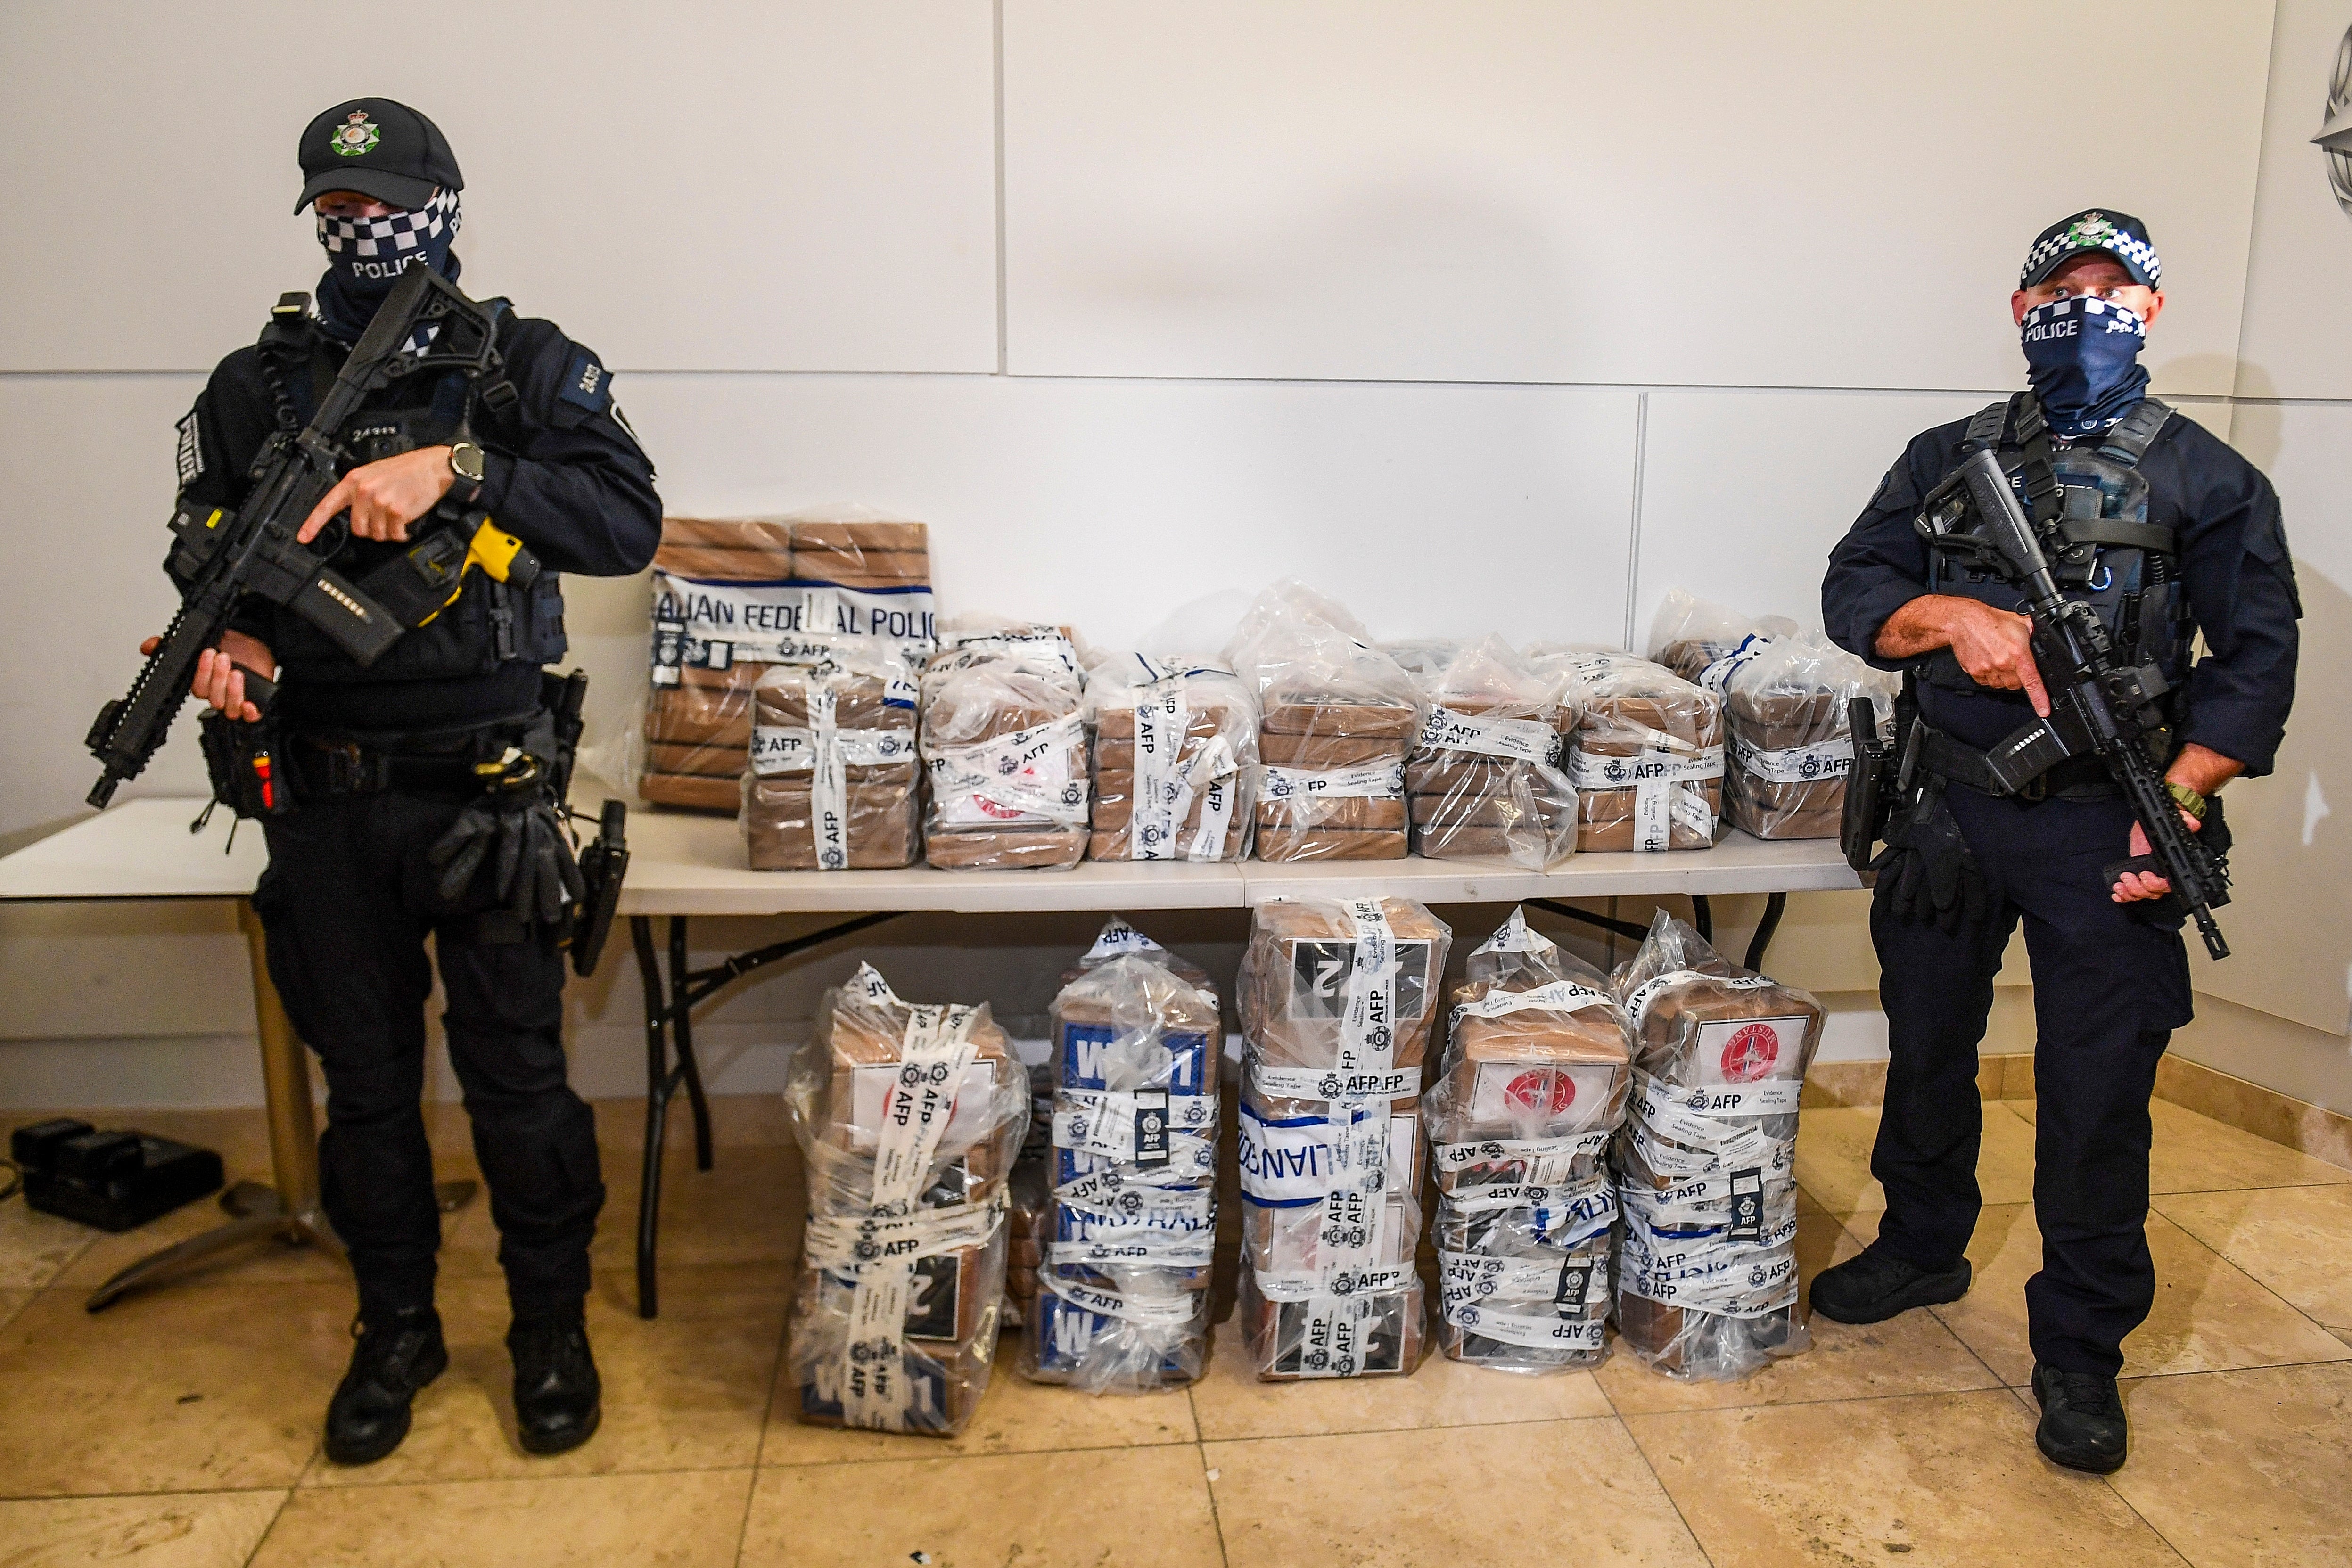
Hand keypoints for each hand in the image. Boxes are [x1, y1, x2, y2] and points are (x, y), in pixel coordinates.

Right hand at [141, 629, 274, 722]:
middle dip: (217, 677)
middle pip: (212, 697)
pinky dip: (250, 714)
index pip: (196, 687)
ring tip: (236, 672)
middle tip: (222, 657)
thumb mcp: (202, 640)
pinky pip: (250, 718)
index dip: (201, 674)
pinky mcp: (254, 702)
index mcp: (203, 682)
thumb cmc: (229, 645)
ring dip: (232, 691)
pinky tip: (249, 705)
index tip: (206, 654)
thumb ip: (174, 645)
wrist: (254, 643)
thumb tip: (148, 647)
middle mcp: (218, 694)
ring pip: (228, 707)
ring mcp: (235, 699)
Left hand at [297, 445, 455, 544]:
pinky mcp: (397, 511)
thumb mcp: (375, 473)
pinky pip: (394, 535)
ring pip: (376, 534)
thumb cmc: (408, 469)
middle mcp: (364, 490)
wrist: (434, 466)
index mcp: (354, 480)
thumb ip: (360, 491)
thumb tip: (353, 513)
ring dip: (388, 531)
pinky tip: (406, 522)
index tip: (303, 537)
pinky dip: (402, 534)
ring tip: (397, 517)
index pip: (327, 505)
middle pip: (357, 529)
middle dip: (371, 529)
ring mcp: (380, 501)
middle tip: (384, 519)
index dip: (313, 525)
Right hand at [1875, 596, 2049, 716]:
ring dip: (2003, 678)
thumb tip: (2045, 639)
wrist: (1964, 621)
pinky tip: (1988, 662)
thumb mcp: (2020, 622)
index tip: (2044, 711)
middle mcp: (2003, 663)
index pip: (2032, 681)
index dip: (2040, 698)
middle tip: (2014, 664)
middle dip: (2018, 678)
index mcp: (2018, 652)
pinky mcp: (1975, 672)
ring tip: (1999, 661)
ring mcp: (1987, 669)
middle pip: (2016, 685)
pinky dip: (1990, 676)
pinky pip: (1987, 683)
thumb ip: (2035, 634)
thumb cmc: (1991, 620)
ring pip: (2001, 685)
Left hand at [2111, 810, 2199, 902]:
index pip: (2171, 883)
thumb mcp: (2166, 822)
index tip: (2149, 876)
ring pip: (2143, 895)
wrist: (2142, 830)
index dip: (2160, 884)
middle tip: (2135, 875)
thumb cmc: (2154, 829)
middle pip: (2155, 892)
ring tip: (2123, 879)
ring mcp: (2147, 880)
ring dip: (2131, 891)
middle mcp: (2160, 876)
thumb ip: (2183, 821)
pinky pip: (2131, 895)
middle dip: (2143, 887)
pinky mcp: (2135, 881)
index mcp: (2170, 865)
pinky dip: (2124, 896)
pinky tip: (2118, 891)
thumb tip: (2192, 823)